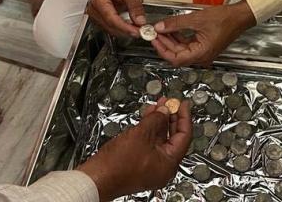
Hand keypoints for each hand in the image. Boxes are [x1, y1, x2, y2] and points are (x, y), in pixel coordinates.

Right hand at [77, 98, 191, 200]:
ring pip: (160, 140)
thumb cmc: (118, 164)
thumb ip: (156, 120)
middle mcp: (162, 167)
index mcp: (169, 164)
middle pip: (173, 137)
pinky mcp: (139, 163)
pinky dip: (149, 130)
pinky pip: (149, 144)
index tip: (183, 104)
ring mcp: (150, 166)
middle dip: (170, 117)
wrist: (96, 177)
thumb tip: (165, 110)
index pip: (184, 136)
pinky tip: (146, 117)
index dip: (184, 117)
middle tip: (169, 102)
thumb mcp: (141, 135)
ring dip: (158, 121)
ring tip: (157, 105)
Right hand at [87, 0, 145, 37]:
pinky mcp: (101, 17)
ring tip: (138, 29)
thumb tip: (140, 21)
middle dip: (126, 31)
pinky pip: (111, 26)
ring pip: (111, 29)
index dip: (125, 27)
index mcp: (99, 0)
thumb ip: (135, 6)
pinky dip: (122, 28)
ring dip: (124, 31)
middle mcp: (94, 9)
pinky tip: (131, 27)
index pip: (112, 19)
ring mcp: (96, 14)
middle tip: (142, 31)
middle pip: (110, 26)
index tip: (137, 31)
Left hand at [151, 1, 255, 66]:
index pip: (175, 58)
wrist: (240, 16)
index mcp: (201, 54)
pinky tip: (172, 29)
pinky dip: (178, 38)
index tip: (154, 40)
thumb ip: (176, 24)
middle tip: (154, 32)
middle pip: (177, 54)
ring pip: (181, 49)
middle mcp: (202, 56)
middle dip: (164, 43)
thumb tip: (160, 27)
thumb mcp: (196, 19)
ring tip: (161, 29)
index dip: (162, 49)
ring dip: (170, 40)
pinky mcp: (204, 46)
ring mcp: (203, 52)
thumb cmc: (225, 19)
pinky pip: (187, 45)